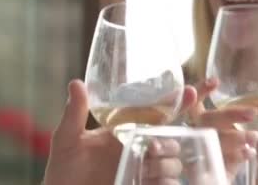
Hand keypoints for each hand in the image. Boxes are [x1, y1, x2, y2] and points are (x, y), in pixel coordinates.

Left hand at [43, 80, 196, 184]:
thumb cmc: (63, 170)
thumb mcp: (67, 139)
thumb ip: (75, 113)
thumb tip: (76, 83)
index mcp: (124, 131)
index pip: (156, 113)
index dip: (178, 103)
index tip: (193, 92)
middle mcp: (138, 149)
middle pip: (171, 139)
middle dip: (169, 142)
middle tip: (152, 148)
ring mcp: (143, 171)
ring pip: (174, 164)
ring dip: (166, 164)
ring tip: (146, 167)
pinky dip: (165, 183)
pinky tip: (150, 181)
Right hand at [183, 78, 257, 181]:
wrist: (221, 173)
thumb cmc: (234, 141)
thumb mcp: (245, 123)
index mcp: (201, 118)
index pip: (194, 100)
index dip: (201, 90)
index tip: (215, 81)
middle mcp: (198, 132)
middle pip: (208, 119)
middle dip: (230, 114)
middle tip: (254, 113)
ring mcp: (203, 150)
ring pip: (214, 141)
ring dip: (236, 137)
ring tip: (256, 137)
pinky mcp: (212, 168)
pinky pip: (221, 160)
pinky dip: (237, 156)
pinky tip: (250, 153)